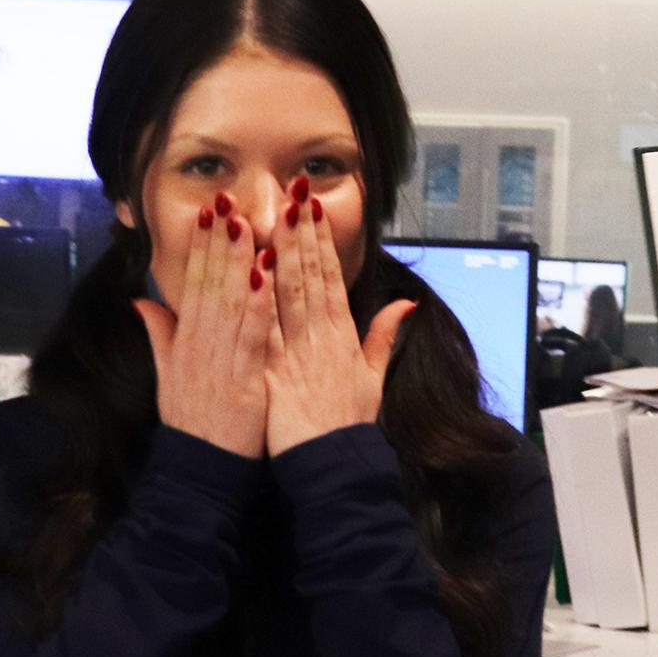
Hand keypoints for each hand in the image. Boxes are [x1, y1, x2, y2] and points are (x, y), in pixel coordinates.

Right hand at [131, 196, 273, 458]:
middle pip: (209, 284)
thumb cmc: (190, 422)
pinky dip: (257, 303)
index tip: (208, 212)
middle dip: (218, 241)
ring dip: (237, 260)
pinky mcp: (242, 378)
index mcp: (184, 341)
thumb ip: (158, 334)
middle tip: (226, 199)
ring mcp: (219, 361)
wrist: (200, 469)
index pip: (192, 284)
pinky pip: (250, 334)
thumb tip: (140, 300)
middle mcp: (198, 345)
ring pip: (229, 301)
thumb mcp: (167, 375)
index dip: (200, 247)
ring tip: (245, 223)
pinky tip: (265, 274)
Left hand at [264, 179, 415, 457]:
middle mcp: (322, 337)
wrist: (334, 465)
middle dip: (302, 230)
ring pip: (290, 292)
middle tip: (294, 191)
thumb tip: (405, 305)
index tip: (313, 206)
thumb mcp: (373, 378)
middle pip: (311, 274)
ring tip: (276, 213)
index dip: (321, 240)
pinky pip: (267, 329)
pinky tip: (253, 269)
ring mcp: (300, 352)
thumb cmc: (349, 425)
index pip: (330, 276)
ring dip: (283, 251)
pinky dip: (261, 299)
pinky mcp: (278, 372)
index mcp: (342, 335)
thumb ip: (384, 337)